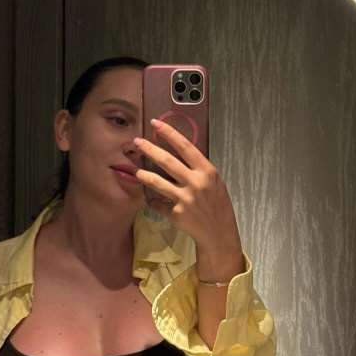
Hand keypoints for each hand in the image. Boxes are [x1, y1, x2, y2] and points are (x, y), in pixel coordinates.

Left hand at [134, 119, 242, 257]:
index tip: (156, 124)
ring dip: (144, 174)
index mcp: (207, 171)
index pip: (185, 147)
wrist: (218, 231)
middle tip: (137, 142)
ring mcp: (185, 199)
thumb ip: (197, 167)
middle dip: (149, 149)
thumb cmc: (216, 202)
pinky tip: (150, 198)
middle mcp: (195, 183)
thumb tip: (175, 151)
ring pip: (157, 182)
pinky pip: (157, 203)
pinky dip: (152, 200)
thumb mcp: (213, 180)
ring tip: (136, 170)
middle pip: (167, 161)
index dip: (169, 133)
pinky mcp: (175, 214)